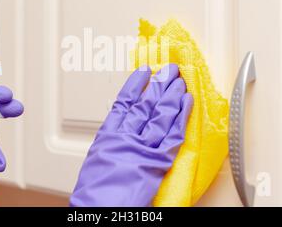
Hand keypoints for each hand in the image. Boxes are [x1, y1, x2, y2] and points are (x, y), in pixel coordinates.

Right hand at [70, 64, 192, 206]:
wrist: (100, 211)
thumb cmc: (94, 193)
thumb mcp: (97, 160)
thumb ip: (112, 142)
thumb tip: (123, 130)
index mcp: (108, 135)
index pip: (124, 102)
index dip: (135, 85)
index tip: (144, 72)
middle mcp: (126, 136)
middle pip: (145, 104)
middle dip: (158, 84)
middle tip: (168, 70)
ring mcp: (142, 147)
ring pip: (160, 114)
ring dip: (171, 94)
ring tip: (179, 79)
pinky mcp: (158, 161)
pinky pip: (173, 134)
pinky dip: (181, 116)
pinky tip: (186, 102)